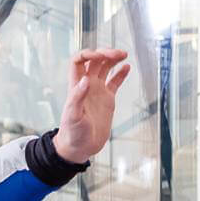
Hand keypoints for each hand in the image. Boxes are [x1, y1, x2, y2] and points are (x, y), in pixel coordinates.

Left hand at [55, 49, 130, 163]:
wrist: (80, 147)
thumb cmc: (72, 133)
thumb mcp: (73, 116)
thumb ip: (77, 97)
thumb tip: (85, 79)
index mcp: (76, 87)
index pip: (78, 61)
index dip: (87, 54)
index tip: (99, 55)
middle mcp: (86, 86)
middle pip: (94, 61)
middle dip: (105, 53)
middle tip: (118, 53)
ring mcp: (97, 92)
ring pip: (105, 68)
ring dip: (113, 59)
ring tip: (123, 55)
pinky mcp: (107, 100)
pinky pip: (114, 82)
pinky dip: (121, 74)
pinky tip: (127, 67)